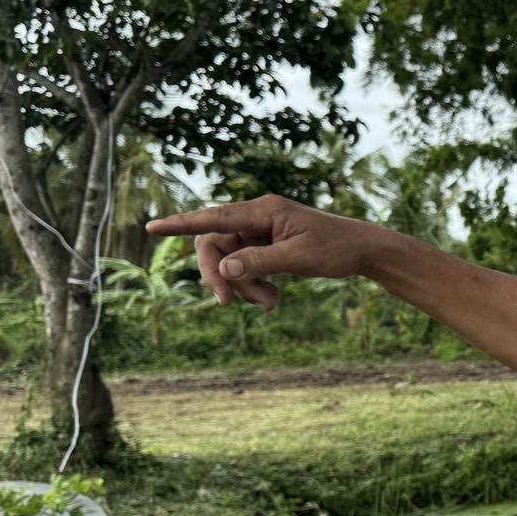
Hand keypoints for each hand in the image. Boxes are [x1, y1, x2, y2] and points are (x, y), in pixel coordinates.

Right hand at [146, 195, 382, 309]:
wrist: (364, 251)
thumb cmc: (337, 248)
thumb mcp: (298, 257)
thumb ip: (259, 262)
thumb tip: (223, 269)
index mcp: (264, 210)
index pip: (214, 217)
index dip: (181, 224)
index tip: (152, 228)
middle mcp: (258, 217)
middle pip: (217, 246)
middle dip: (221, 276)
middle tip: (231, 304)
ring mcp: (262, 232)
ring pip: (232, 261)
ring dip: (243, 286)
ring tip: (270, 304)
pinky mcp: (268, 246)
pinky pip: (247, 267)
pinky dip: (254, 285)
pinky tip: (273, 299)